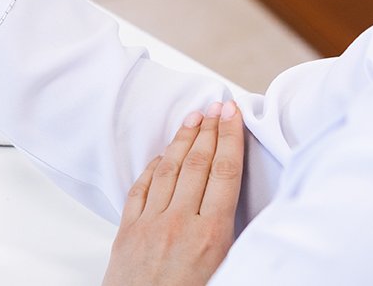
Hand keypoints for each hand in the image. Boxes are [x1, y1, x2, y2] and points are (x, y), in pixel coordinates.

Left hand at [103, 102, 243, 285]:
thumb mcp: (228, 273)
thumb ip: (233, 240)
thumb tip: (245, 210)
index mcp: (211, 236)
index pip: (225, 174)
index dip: (229, 139)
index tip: (233, 114)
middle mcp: (180, 223)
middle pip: (199, 164)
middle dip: (209, 130)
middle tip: (217, 104)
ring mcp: (151, 223)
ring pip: (169, 170)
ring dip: (183, 140)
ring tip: (194, 117)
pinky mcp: (128, 230)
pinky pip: (141, 188)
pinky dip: (154, 167)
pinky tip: (163, 155)